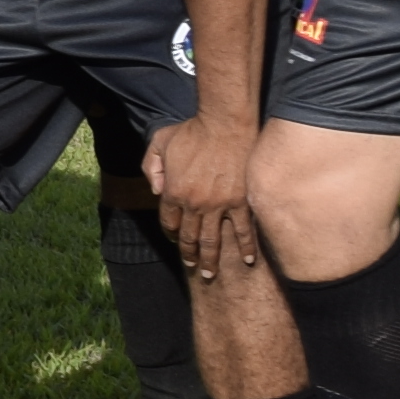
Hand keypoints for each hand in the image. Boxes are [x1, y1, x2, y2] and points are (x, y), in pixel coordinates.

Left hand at [145, 110, 258, 274]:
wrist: (224, 124)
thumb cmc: (192, 131)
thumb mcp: (159, 142)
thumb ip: (151, 166)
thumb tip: (155, 190)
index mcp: (173, 192)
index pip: (169, 223)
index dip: (171, 232)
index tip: (176, 238)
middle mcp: (194, 204)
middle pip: (190, 238)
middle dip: (190, 255)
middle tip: (193, 266)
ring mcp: (219, 205)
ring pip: (213, 241)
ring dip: (211, 260)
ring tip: (211, 274)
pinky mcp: (240, 201)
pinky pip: (243, 230)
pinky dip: (246, 247)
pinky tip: (248, 260)